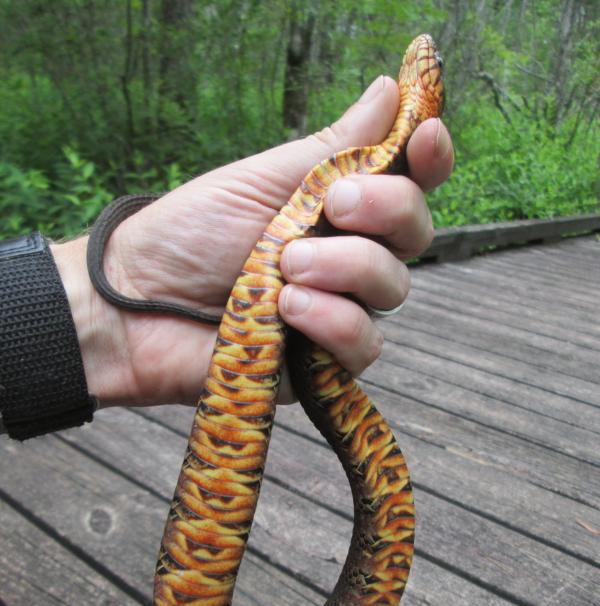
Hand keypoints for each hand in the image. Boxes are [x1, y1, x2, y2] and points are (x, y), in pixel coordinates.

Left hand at [52, 74, 452, 407]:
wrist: (136, 303)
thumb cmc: (190, 234)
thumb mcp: (261, 179)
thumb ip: (331, 148)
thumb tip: (391, 89)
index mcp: (337, 210)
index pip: (409, 185)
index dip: (429, 160)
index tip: (425, 136)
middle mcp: (348, 259)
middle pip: (414, 233)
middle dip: (385, 210)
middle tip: (334, 205)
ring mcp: (339, 311)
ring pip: (392, 288)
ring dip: (345, 268)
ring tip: (286, 268)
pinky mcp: (324, 364)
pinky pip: (364, 345)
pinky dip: (333, 322)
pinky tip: (288, 310)